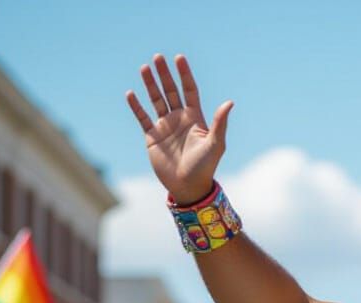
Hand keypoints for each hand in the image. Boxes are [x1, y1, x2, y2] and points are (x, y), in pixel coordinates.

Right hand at [127, 54, 232, 202]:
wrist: (189, 187)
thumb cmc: (205, 167)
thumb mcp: (215, 144)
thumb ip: (219, 123)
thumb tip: (229, 102)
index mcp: (195, 118)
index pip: (189, 90)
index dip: (185, 74)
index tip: (179, 58)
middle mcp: (179, 119)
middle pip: (171, 91)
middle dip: (165, 74)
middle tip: (158, 57)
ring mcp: (165, 126)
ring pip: (156, 100)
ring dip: (150, 84)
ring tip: (144, 68)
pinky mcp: (152, 137)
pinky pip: (142, 117)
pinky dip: (136, 106)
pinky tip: (131, 93)